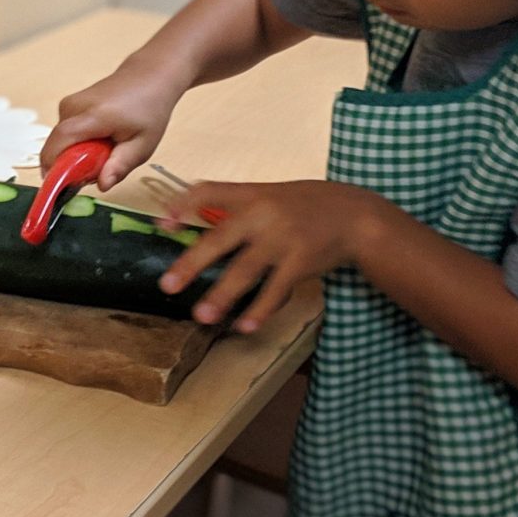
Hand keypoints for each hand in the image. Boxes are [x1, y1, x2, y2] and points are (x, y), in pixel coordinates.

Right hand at [39, 59, 189, 189]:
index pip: (59, 142)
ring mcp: (68, 104)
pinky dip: (77, 145)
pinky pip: (63, 135)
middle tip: (97, 169)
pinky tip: (98, 141)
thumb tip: (102, 185)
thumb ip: (120, 166)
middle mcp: (74, 106)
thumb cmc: (149, 108)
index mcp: (94, 115)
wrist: (148, 76)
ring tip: (104, 151)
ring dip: (76, 156)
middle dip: (71, 166)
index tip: (61, 188)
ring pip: (60, 143)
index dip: (54, 167)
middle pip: (57, 147)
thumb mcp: (143, 144)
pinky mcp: (66, 106)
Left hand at [159, 180, 386, 332]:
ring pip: (246, 270)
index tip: (162, 223)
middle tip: (168, 285)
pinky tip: (244, 326)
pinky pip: (276, 290)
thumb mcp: (272, 195)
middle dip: (192, 263)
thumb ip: (239, 210)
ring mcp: (283, 239)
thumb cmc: (307, 206)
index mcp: (252, 193)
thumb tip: (200, 234)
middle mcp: (264, 214)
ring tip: (201, 315)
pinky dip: (260, 310)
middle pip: (221, 238)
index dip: (183, 205)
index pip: (209, 190)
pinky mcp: (302, 262)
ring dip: (222, 295)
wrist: (356, 215)